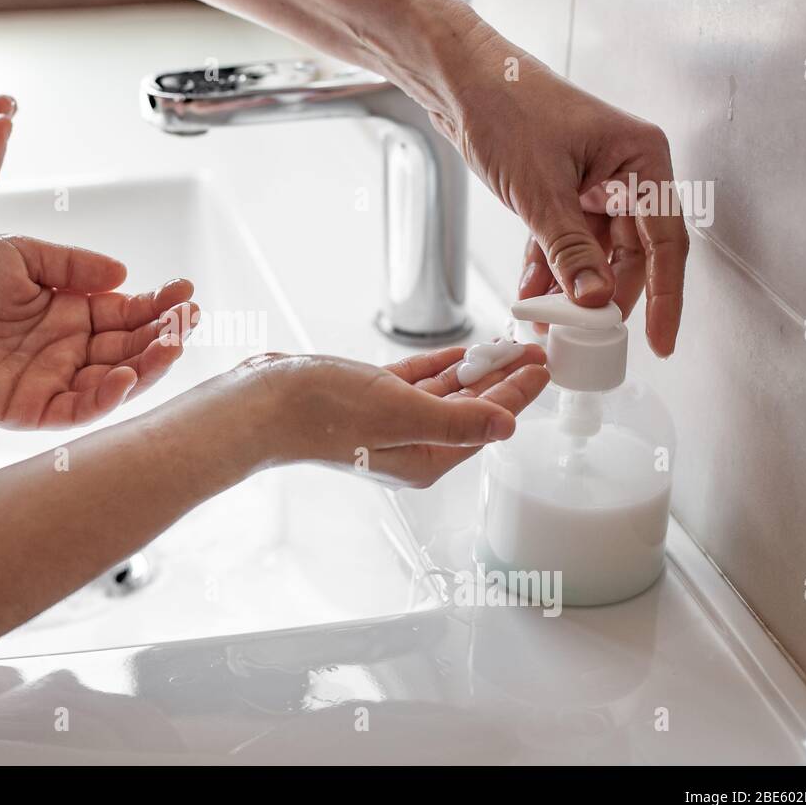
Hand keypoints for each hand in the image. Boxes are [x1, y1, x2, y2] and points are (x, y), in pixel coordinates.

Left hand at [0, 234, 196, 428]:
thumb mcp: (21, 255)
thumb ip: (72, 264)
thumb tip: (124, 275)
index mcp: (70, 313)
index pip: (127, 313)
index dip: (158, 304)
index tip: (185, 290)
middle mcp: (69, 350)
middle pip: (131, 348)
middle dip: (164, 333)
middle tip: (189, 317)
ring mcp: (54, 381)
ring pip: (116, 381)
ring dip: (148, 365)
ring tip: (172, 343)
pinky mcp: (32, 410)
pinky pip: (78, 409)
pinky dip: (106, 398)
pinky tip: (126, 376)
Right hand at [228, 344, 548, 487]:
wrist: (263, 403)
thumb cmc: (322, 415)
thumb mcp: (401, 414)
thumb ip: (458, 420)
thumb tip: (508, 425)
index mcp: (423, 459)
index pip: (485, 424)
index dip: (516, 394)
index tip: (542, 368)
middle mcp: (409, 444)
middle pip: (470, 409)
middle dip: (502, 380)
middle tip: (532, 350)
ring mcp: (387, 422)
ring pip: (444, 393)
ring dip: (474, 370)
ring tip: (504, 346)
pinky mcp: (367, 399)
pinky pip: (415, 382)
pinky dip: (439, 366)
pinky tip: (459, 351)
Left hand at [448, 33, 687, 356]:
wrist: (462, 82)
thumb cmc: (507, 110)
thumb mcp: (540, 191)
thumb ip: (570, 250)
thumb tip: (596, 300)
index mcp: (641, 158)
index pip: (667, 242)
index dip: (666, 296)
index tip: (661, 341)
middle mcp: (626, 170)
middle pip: (632, 254)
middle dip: (604, 296)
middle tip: (585, 335)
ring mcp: (594, 183)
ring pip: (595, 253)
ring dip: (570, 288)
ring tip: (546, 321)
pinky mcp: (563, 191)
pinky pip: (566, 242)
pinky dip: (549, 269)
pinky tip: (531, 295)